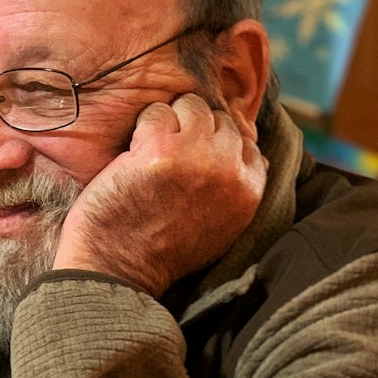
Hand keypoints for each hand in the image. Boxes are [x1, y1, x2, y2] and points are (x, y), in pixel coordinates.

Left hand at [53, 94, 267, 297]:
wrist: (121, 270)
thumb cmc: (165, 252)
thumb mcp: (223, 227)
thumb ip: (239, 190)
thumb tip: (256, 156)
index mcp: (248, 191)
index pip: (248, 144)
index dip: (218, 145)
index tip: (195, 157)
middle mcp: (228, 170)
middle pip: (220, 120)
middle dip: (194, 130)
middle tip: (169, 154)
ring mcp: (195, 156)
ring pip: (191, 107)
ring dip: (170, 121)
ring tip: (152, 150)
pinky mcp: (159, 148)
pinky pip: (157, 112)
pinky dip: (143, 127)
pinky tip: (134, 154)